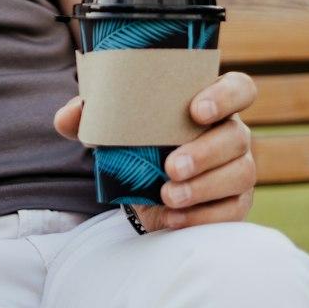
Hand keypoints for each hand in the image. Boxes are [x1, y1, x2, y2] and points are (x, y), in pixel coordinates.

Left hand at [54, 70, 258, 231]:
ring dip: (204, 187)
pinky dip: (202, 217)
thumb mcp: (114, 124)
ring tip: (168, 196)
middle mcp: (232, 132)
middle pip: (237, 136)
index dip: (225, 96)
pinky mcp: (235, 202)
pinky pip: (232, 211)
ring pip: (240, 174)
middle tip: (171, 167)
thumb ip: (91, 116)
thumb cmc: (139, 140)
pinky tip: (172, 218)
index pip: (239, 89)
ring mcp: (238, 168)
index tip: (196, 111)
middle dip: (206, 153)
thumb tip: (68, 117)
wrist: (145, 183)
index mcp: (211, 102)